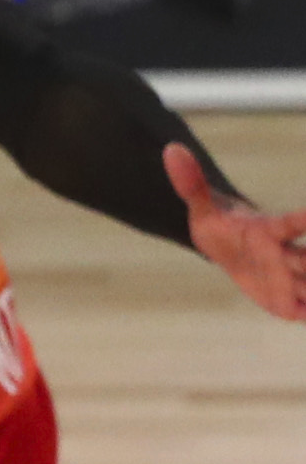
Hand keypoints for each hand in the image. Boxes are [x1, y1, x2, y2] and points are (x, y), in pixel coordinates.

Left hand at [167, 144, 305, 320]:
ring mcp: (288, 279)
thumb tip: (171, 149)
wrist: (225, 246)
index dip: (304, 221)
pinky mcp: (286, 301)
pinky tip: (303, 314)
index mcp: (267, 231)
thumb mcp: (200, 205)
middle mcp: (284, 255)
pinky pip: (304, 311)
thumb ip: (190, 182)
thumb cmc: (218, 223)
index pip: (290, 225)